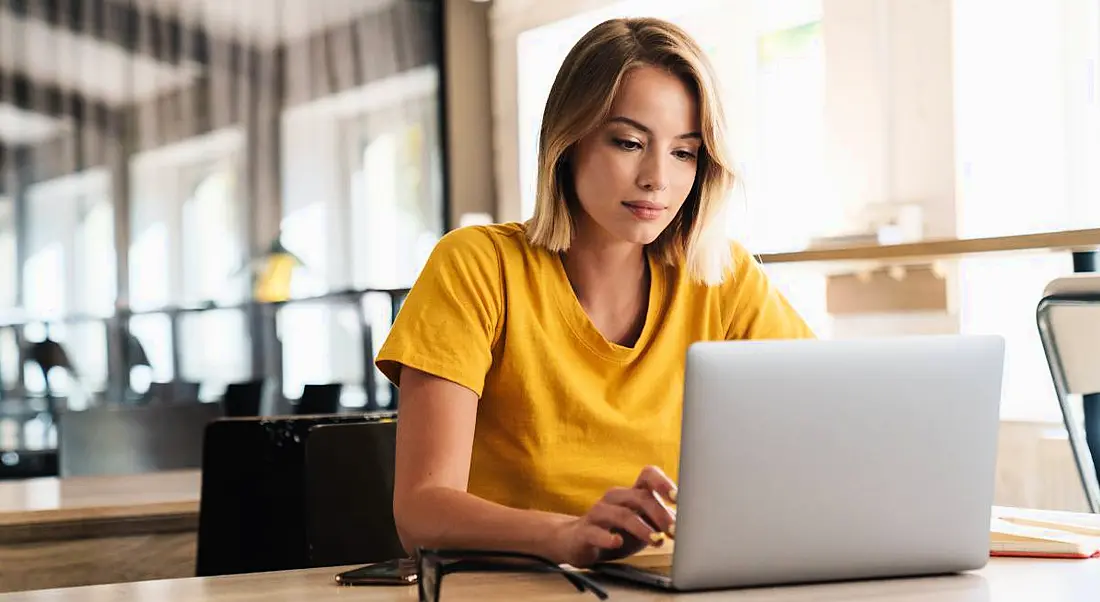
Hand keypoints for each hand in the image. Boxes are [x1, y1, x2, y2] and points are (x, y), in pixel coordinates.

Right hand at [549, 465, 677, 566]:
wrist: (578, 542)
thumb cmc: (617, 532)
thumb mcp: (643, 525)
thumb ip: (662, 521)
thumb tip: (691, 524)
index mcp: (631, 493)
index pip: (648, 475)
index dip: (663, 483)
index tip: (677, 498)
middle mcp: (615, 498)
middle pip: (640, 497)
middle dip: (660, 514)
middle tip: (674, 531)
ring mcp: (598, 513)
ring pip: (622, 514)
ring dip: (642, 528)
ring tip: (657, 541)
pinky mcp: (584, 531)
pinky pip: (596, 532)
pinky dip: (608, 537)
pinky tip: (617, 542)